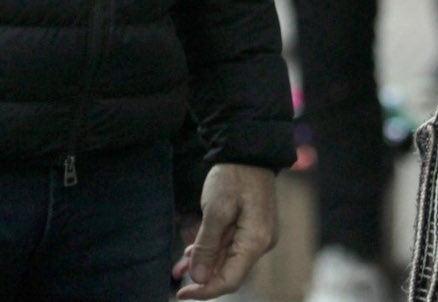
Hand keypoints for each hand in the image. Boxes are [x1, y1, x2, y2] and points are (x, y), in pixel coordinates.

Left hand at [172, 163, 276, 298]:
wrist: (249, 150)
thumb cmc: (233, 176)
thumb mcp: (215, 210)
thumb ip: (207, 246)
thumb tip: (199, 278)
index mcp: (256, 242)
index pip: (230, 280)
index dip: (205, 291)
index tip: (181, 294)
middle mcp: (261, 244)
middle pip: (230, 272)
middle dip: (202, 278)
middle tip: (176, 279)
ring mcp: (258, 236)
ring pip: (227, 260)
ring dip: (204, 264)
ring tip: (179, 268)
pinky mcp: (252, 228)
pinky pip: (230, 247)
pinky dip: (211, 250)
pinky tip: (191, 253)